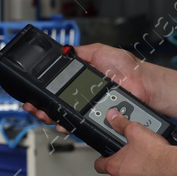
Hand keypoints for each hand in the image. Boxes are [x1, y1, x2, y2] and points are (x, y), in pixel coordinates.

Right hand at [21, 43, 155, 128]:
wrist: (143, 85)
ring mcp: (89, 109)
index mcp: (82, 79)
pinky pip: (79, 126)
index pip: (57, 87)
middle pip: (56, 105)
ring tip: (43, 114)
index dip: (44, 91)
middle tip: (33, 106)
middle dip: (41, 107)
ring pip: (64, 117)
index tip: (33, 93)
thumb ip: (82, 52)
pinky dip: (68, 125)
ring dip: (50, 117)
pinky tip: (62, 123)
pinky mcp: (96, 120)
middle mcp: (83, 96)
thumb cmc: (128, 68)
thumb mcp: (101, 51)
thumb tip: (66, 49)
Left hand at [95, 109, 176, 175]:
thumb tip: (112, 117)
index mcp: (115, 167)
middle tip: (134, 162)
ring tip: (146, 170)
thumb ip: (121, 124)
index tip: (106, 159)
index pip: (99, 166)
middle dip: (122, 171)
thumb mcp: (136, 131)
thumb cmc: (158, 154)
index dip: (102, 160)